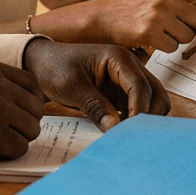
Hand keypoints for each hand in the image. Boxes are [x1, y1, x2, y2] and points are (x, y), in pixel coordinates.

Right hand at [0, 58, 43, 163]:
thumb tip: (14, 97)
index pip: (31, 84)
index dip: (29, 103)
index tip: (21, 114)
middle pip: (35, 108)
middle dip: (25, 123)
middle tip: (7, 132)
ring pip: (31, 129)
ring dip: (18, 139)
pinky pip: (19, 148)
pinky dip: (8, 153)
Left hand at [22, 37, 167, 130]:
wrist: (41, 64)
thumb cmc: (54, 67)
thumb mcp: (71, 86)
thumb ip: (94, 106)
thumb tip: (115, 129)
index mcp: (119, 58)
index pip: (140, 85)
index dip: (139, 109)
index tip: (131, 130)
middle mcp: (128, 68)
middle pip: (155, 94)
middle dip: (148, 115)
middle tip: (132, 135)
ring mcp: (126, 82)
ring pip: (151, 102)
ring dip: (144, 119)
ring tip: (127, 135)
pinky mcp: (120, 95)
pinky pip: (136, 109)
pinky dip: (134, 121)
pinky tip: (120, 133)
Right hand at [88, 0, 195, 53]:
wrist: (99, 17)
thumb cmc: (129, 8)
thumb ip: (184, 0)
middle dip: (190, 29)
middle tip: (170, 28)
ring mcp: (159, 15)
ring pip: (188, 37)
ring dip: (176, 40)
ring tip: (156, 32)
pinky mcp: (150, 32)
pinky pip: (172, 48)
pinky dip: (163, 48)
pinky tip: (148, 40)